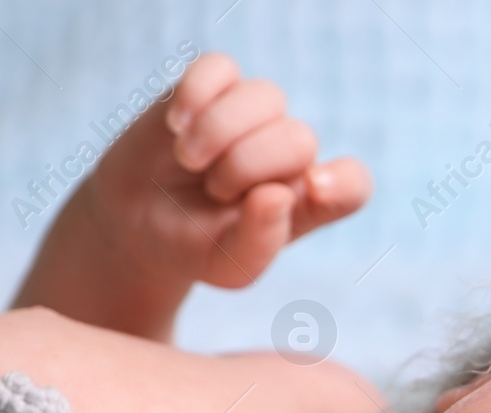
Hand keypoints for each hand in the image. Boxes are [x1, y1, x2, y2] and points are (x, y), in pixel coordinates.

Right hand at [86, 52, 371, 288]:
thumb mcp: (227, 265)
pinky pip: (221, 67)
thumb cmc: (194, 248)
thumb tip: (276, 195)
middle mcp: (289, 156)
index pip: (353, 185)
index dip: (343, 183)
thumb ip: (259, 241)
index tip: (313, 190)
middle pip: (300, 138)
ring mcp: (254, 118)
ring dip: (220, 130)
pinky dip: (196, 93)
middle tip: (213, 190)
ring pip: (266, 97)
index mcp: (307, 202)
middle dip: (248, 165)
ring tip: (188, 160)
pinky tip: (175, 124)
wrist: (137, 224)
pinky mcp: (214, 89)